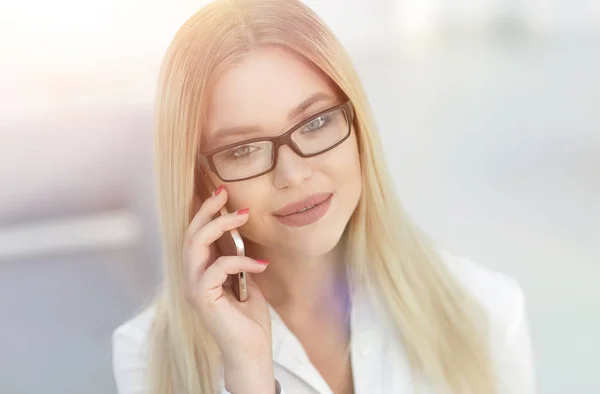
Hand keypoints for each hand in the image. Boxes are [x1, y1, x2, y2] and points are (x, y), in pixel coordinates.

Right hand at [183, 186, 274, 392]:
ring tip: (243, 215)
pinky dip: (241, 260)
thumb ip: (236, 259)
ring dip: (220, 225)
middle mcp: (191, 278)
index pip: (195, 235)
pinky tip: (260, 265)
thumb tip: (239, 234)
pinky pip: (219, 267)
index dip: (205, 212)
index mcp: (199, 272)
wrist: (250, 350)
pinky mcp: (202, 297)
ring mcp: (193, 287)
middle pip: (191, 234)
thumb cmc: (248, 318)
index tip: (222, 193)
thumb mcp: (244, 279)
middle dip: (208, 210)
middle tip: (226, 194)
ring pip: (196, 244)